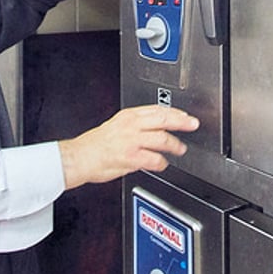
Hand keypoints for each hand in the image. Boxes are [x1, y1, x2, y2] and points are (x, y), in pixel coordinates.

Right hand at [58, 104, 199, 189]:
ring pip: (162, 139)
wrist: (80, 157)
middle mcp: (131, 125)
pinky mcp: (131, 157)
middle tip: (193, 125)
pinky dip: (162, 163)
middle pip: (164, 119)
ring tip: (180, 149)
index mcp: (128, 115)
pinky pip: (154, 160)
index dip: (175, 112)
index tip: (186, 115)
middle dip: (182, 122)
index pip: (157, 109)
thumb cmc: (96, 144)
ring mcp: (132, 141)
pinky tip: (162, 164)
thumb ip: (136, 124)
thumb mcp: (116, 125)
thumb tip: (155, 127)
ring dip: (175, 145)